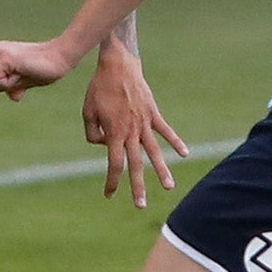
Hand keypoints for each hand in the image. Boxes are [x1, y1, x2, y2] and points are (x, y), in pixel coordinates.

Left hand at [0, 37, 74, 100]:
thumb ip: (14, 88)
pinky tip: (23, 70)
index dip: (10, 85)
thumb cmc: (45, 69)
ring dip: (11, 84)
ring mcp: (0, 52)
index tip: (26, 73)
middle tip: (27, 72)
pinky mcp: (4, 58)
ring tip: (26, 70)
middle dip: (9, 85)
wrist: (59, 59)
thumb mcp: (25, 81)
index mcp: (0, 54)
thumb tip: (14, 97)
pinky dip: (9, 83)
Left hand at [80, 46, 187, 208]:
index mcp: (113, 133)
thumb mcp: (87, 112)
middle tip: (140, 206)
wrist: (117, 65)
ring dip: (161, 171)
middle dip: (138, 186)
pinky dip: (176, 142)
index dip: (112, 181)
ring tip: (169, 188)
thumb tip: (105, 145)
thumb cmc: (98, 88)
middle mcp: (130, 131)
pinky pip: (166, 130)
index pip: (114, 163)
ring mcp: (144, 122)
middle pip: (135, 164)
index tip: (110, 194)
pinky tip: (185, 154)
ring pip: (154, 152)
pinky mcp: (152, 113)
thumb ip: (93, 133)